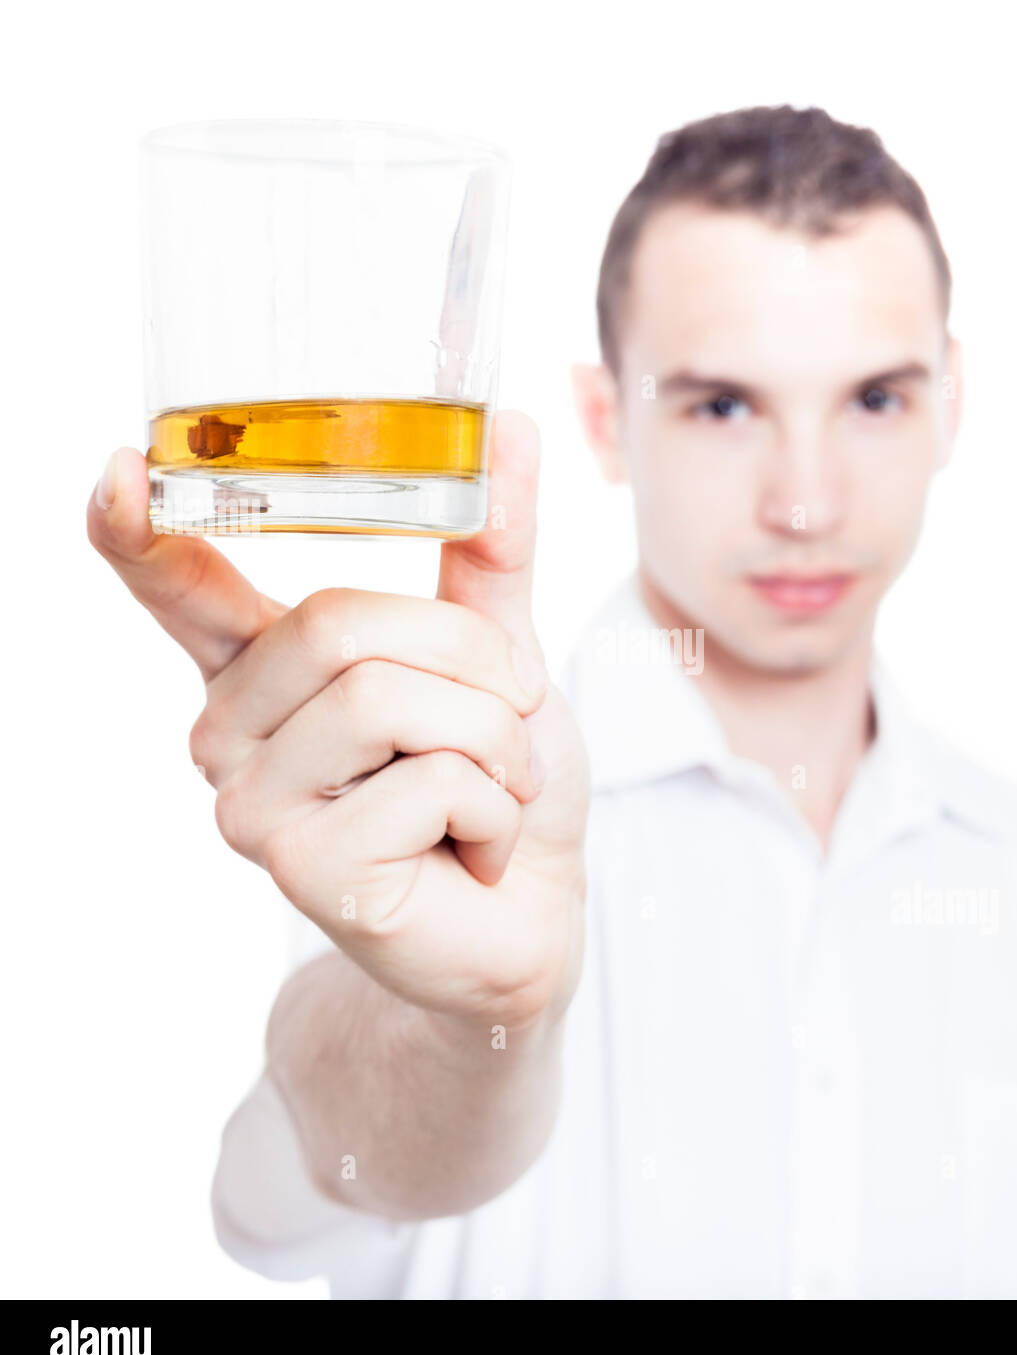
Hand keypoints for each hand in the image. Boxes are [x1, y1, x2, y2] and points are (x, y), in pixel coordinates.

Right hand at [87, 414, 589, 1030]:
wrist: (535, 908)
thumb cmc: (502, 781)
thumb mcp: (502, 652)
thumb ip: (491, 549)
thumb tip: (507, 423)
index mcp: (265, 670)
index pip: (183, 587)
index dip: (144, 528)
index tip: (121, 470)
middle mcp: (233, 732)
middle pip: (340, 622)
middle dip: (467, 661)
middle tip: (509, 718)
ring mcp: (252, 806)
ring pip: (386, 696)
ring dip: (493, 736)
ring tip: (497, 788)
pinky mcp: (301, 870)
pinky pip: (428, 780)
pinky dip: (497, 803)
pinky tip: (479, 850)